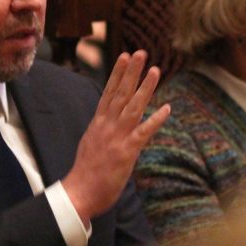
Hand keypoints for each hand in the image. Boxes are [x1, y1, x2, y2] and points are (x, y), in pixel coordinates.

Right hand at [62, 50, 170, 221]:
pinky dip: (155, 120)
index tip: (124, 56)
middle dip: (130, 72)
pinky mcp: (126, 152)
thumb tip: (108, 127)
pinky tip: (167, 108)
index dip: (117, 74)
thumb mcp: (92, 146)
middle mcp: (106, 126)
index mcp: (97, 124)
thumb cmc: (85, 174)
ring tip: (154, 70)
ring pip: (132, 107)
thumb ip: (102, 133)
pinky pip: (143, 132)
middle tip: (139, 52)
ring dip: (144, 88)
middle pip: (120, 93)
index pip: (108, 93)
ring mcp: (116, 138)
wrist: (79, 193)